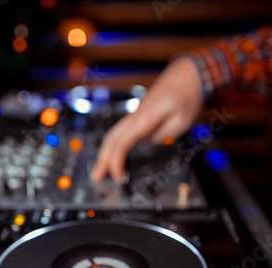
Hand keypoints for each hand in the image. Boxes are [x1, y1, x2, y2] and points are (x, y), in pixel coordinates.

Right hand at [91, 57, 203, 182]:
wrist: (186, 74)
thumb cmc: (186, 95)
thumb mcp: (182, 121)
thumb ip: (163, 136)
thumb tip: (149, 142)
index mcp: (145, 118)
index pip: (122, 143)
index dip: (117, 162)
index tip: (119, 177)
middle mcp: (135, 116)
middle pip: (111, 139)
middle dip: (103, 160)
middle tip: (97, 178)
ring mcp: (134, 115)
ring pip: (113, 135)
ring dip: (104, 153)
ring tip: (100, 170)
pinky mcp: (137, 116)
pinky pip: (120, 132)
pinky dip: (113, 145)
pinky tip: (112, 154)